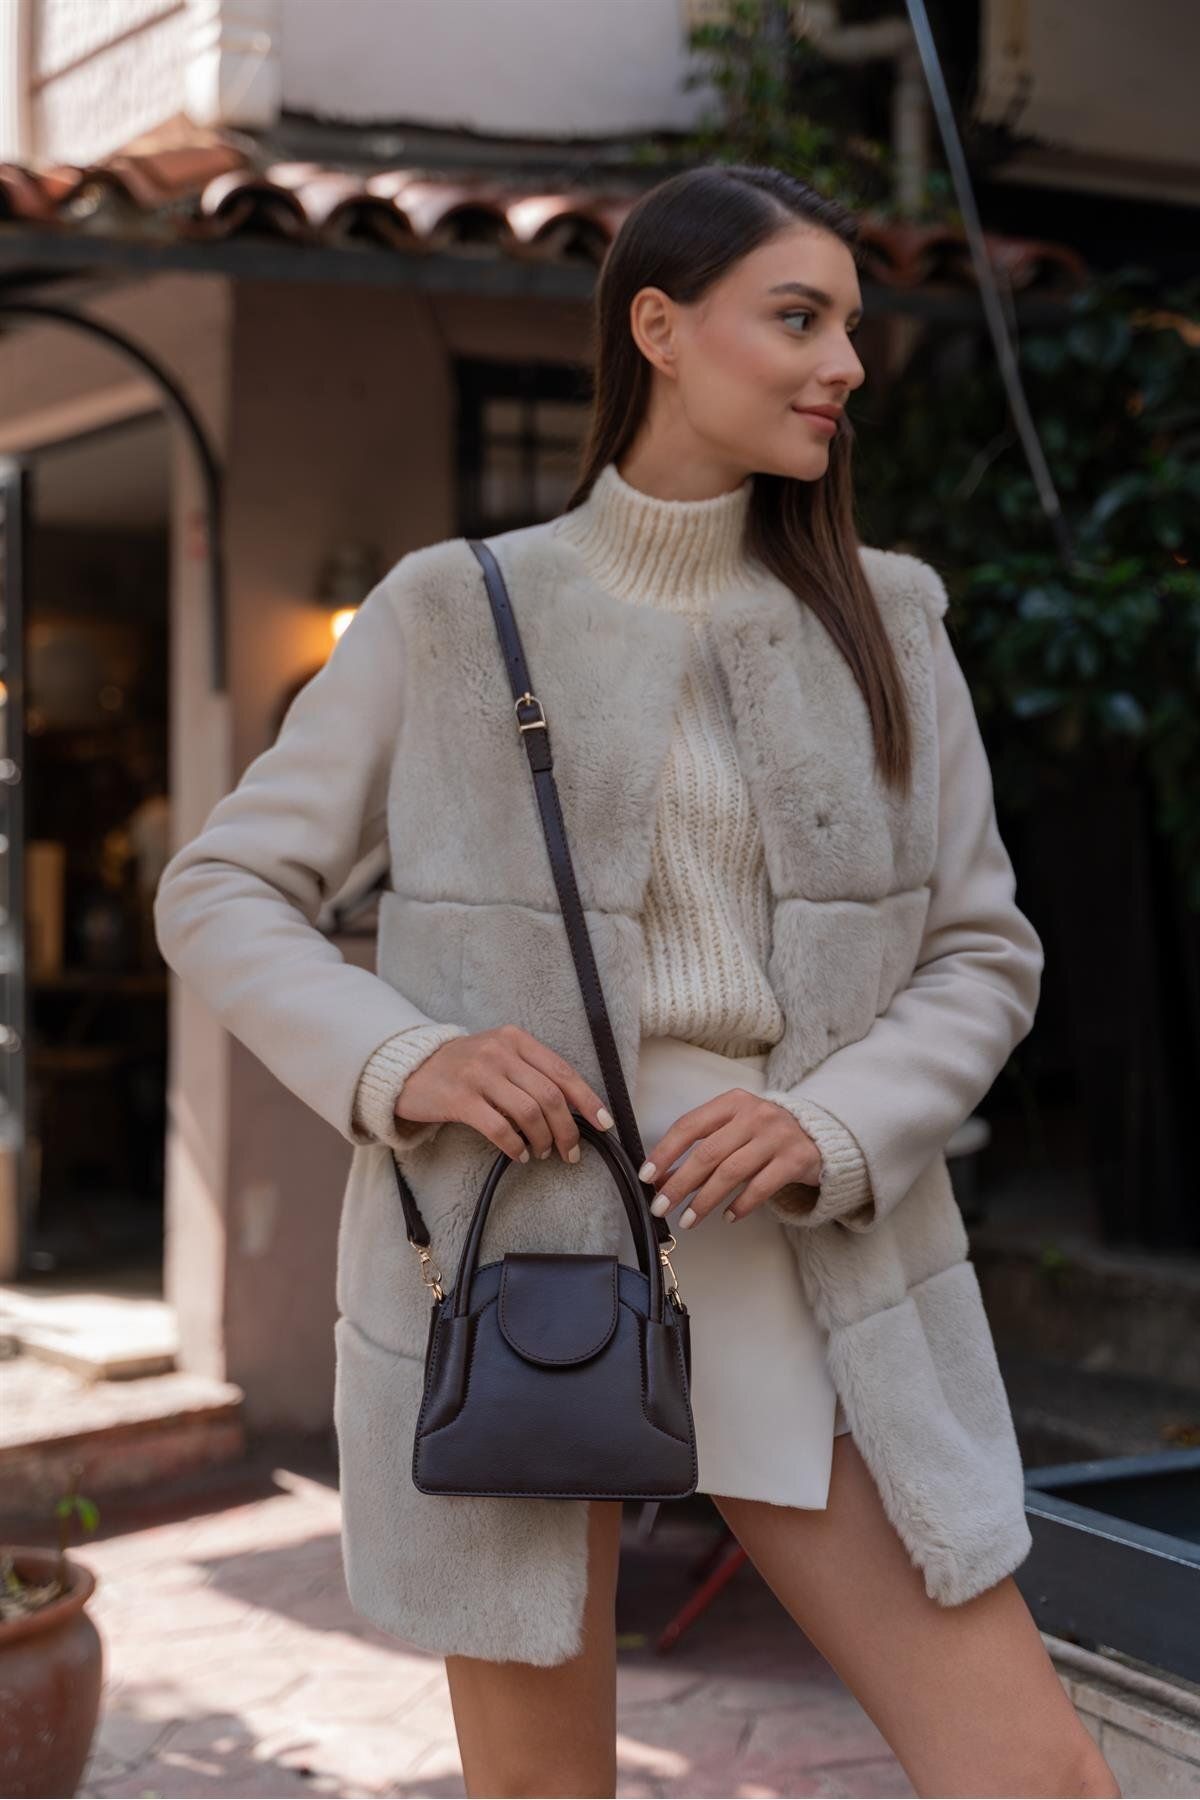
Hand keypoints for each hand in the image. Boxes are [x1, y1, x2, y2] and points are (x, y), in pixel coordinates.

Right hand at [393, 1023, 614, 1164]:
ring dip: (542, 1140)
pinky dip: (515, 1146)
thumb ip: (530, 1073)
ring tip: (541, 1153)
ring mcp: (478, 1073)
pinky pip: (499, 1128)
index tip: (604, 1124)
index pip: (563, 1071)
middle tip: (570, 1152)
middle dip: (567, 1130)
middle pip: (550, 1096)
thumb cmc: (463, 1067)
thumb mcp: (499, 1056)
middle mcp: (499, 1052)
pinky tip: (518, 1154)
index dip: (588, 1100)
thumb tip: (572, 1109)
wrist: (410, 1068)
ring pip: (529, 1113)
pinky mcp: (459, 1098)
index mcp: (516, 1039)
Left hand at [638, 1088, 821, 1227]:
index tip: (647, 1175)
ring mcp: (777, 1136)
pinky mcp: (795, 1159)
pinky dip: (741, 1205)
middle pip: (708, 1153)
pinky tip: (727, 1217)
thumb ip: (701, 1152)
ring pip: (731, 1172)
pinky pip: (761, 1187)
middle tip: (661, 1206)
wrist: (820, 1135)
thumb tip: (662, 1180)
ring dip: (705, 1200)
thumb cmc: (765, 1134)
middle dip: (680, 1183)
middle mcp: (754, 1115)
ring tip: (688, 1219)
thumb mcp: (733, 1133)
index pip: (690, 1125)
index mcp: (732, 1102)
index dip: (665, 1152)